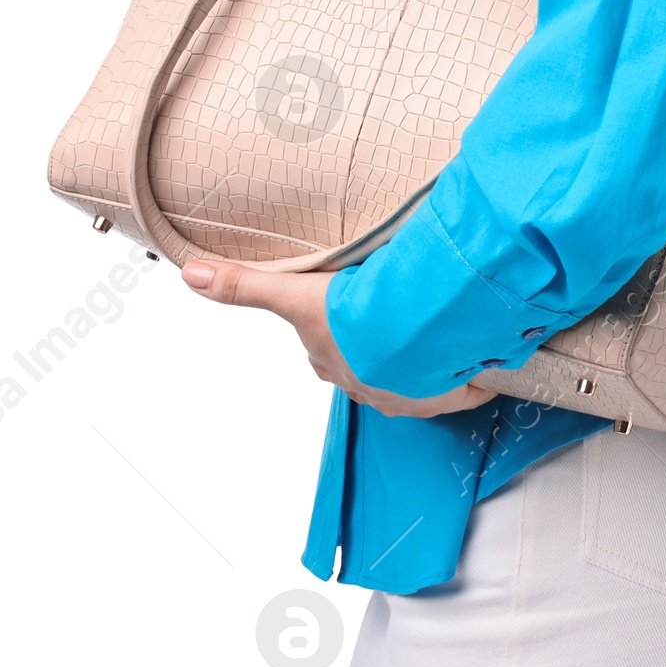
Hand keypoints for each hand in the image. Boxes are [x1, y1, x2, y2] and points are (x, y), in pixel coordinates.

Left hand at [181, 259, 494, 417]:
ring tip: (441, 328)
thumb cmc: (352, 318)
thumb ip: (241, 283)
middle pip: (373, 363)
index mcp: (333, 360)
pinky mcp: (451, 391)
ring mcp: (411, 392)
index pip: (328, 350)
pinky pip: (465, 384)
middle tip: (400, 312)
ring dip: (428, 357)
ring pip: (419, 374)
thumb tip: (188, 274)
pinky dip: (472, 373)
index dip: (339, 332)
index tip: (354, 311)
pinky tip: (477, 350)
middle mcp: (368, 384)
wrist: (410, 330)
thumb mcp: (290, 294)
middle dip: (384, 345)